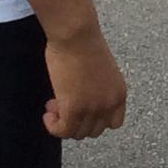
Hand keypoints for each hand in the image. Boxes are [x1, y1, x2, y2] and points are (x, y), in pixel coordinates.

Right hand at [42, 24, 128, 139]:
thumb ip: (97, 90)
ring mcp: (94, 108)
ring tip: (52, 104)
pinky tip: (47, 114)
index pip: (113, 123)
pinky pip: (63, 131)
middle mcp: (110, 104)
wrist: (76, 34)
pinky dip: (53, 127)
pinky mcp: (74, 108)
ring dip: (62, 122)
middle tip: (59, 104)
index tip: (80, 109)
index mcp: (120, 94)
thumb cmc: (84, 45)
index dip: (94, 120)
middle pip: (93, 131)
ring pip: (77, 133)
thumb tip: (80, 104)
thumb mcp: (100, 73)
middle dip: (75, 121)